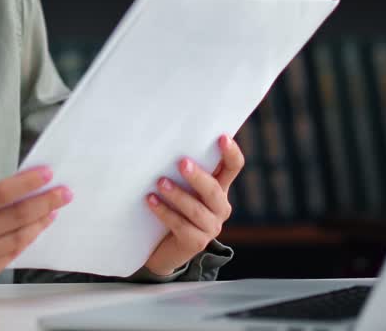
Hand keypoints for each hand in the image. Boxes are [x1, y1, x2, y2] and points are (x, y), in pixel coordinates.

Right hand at [0, 166, 71, 302]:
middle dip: (46, 201)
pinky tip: (39, 227)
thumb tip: (20, 189)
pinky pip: (15, 252)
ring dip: (42, 220)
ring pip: (21, 235)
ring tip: (55, 208)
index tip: (47, 174)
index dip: (27, 183)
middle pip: (17, 215)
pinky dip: (30, 237)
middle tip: (64, 192)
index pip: (0, 193)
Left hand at [143, 133, 243, 276]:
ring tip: (160, 183)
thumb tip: (167, 141)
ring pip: (197, 210)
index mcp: (220, 187)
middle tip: (181, 162)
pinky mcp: (196, 243)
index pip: (234, 167)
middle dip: (198, 176)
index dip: (231, 153)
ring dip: (177, 195)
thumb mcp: (181, 185)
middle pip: (214, 190)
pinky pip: (181, 226)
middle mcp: (220, 207)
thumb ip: (182, 169)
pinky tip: (151, 201)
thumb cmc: (171, 206)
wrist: (161, 247)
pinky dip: (165, 212)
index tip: (222, 137)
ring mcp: (210, 227)